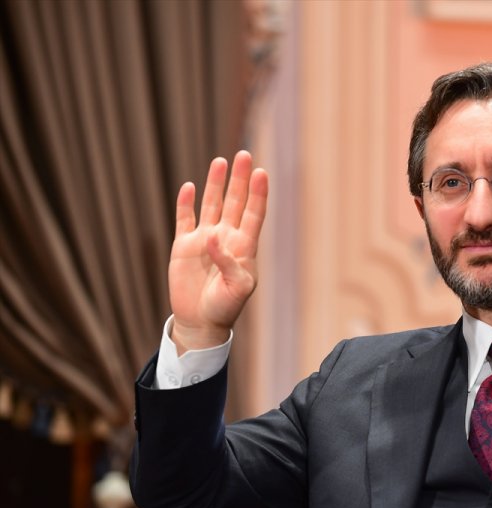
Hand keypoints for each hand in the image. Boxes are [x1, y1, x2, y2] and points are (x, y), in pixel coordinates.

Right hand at [168, 151, 267, 353]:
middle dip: (239, 180)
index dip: (258, 194)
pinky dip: (186, 203)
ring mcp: (204, 240)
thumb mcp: (237, 289)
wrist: (200, 322)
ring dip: (216, 184)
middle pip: (235, 202)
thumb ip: (229, 264)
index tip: (261, 173)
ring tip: (221, 161)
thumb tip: (213, 238)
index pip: (253, 214)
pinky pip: (185, 219)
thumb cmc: (225, 307)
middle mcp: (226, 238)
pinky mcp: (184, 245)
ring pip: (212, 204)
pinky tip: (189, 186)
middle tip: (244, 155)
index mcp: (244, 247)